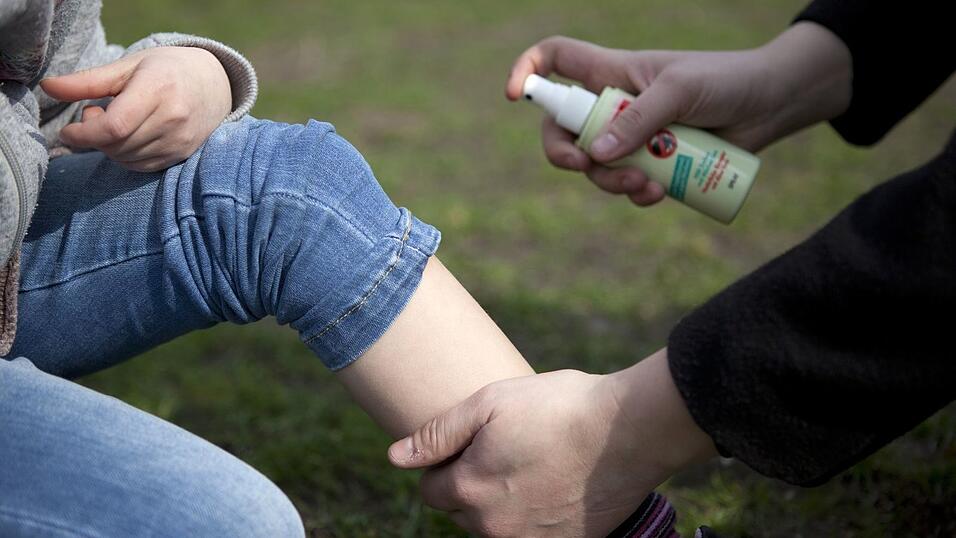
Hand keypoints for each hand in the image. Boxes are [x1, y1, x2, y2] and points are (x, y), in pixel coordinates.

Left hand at [40, 47, 231, 171]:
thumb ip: (87, 81)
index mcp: (158, 89)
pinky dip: (125, 156)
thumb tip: (48, 87)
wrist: (214, 84)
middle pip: (116, 145)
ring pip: (126, 159)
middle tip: (96, 112)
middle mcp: (173, 119)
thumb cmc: (166, 70)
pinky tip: (128, 136)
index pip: (113, 127)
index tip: (69, 130)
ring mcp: (179, 140)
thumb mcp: (128, 67)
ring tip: (115, 122)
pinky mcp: (181, 155)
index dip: (84, 134)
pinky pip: (141, 167)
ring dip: (109, 147)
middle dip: (94, 136)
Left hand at [389, 351, 716, 536]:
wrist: (628, 430)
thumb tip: (395, 457)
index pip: (430, 489)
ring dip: (501, 502)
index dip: (446, 462)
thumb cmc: (558, 406)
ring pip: (494, 526)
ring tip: (530, 464)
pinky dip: (534, 515)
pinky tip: (554, 483)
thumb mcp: (490, 403)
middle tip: (504, 449)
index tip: (474, 442)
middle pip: (461, 511)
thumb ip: (437, 433)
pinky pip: (530, 535)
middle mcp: (493, 527)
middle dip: (471, 483)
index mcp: (468, 490)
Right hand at [505, 23, 850, 207]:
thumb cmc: (724, 81)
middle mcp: (613, 106)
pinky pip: (628, 187)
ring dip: (611, 182)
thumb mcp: (679, 91)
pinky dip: (637, 195)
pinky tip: (661, 193)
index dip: (528, 71)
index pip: (556, 60)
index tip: (515, 96)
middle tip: (585, 168)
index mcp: (611, 72)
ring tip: (646, 185)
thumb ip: (638, 120)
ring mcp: (632, 138)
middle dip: (565, 155)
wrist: (770, 105)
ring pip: (597, 168)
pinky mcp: (654, 165)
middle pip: (563, 131)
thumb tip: (594, 155)